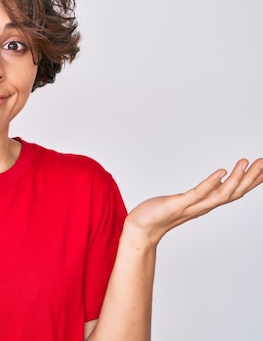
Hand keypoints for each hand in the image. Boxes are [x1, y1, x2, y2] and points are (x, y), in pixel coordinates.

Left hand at [125, 158, 262, 245]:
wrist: (140, 229)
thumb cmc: (160, 213)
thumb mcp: (187, 199)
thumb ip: (205, 192)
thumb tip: (221, 179)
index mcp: (206, 204)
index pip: (235, 192)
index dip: (251, 181)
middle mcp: (203, 206)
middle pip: (234, 193)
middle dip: (251, 178)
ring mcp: (192, 207)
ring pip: (221, 194)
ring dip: (236, 178)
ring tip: (245, 162)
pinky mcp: (178, 205)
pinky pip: (197, 194)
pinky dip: (211, 183)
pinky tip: (221, 172)